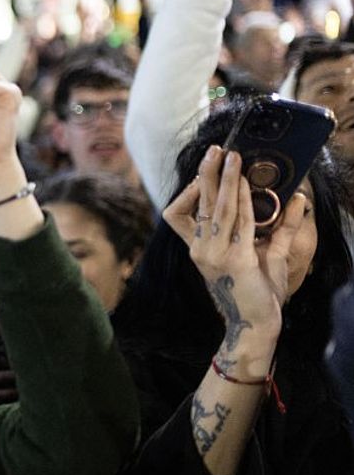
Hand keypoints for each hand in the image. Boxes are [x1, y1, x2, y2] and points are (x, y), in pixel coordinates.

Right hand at [161, 146, 303, 376]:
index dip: (190, 192)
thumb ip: (281, 228)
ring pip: (219, 208)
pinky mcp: (234, 258)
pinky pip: (239, 223)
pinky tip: (248, 184)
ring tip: (233, 158)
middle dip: (208, 173)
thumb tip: (297, 198)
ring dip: (227, 180)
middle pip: (200, 203)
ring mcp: (214, 254)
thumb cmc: (259, 294)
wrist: (256, 324)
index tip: (204, 173)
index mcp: (198, 248)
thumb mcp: (269, 256)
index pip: (178, 214)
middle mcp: (200, 249)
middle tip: (217, 150)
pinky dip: (244, 201)